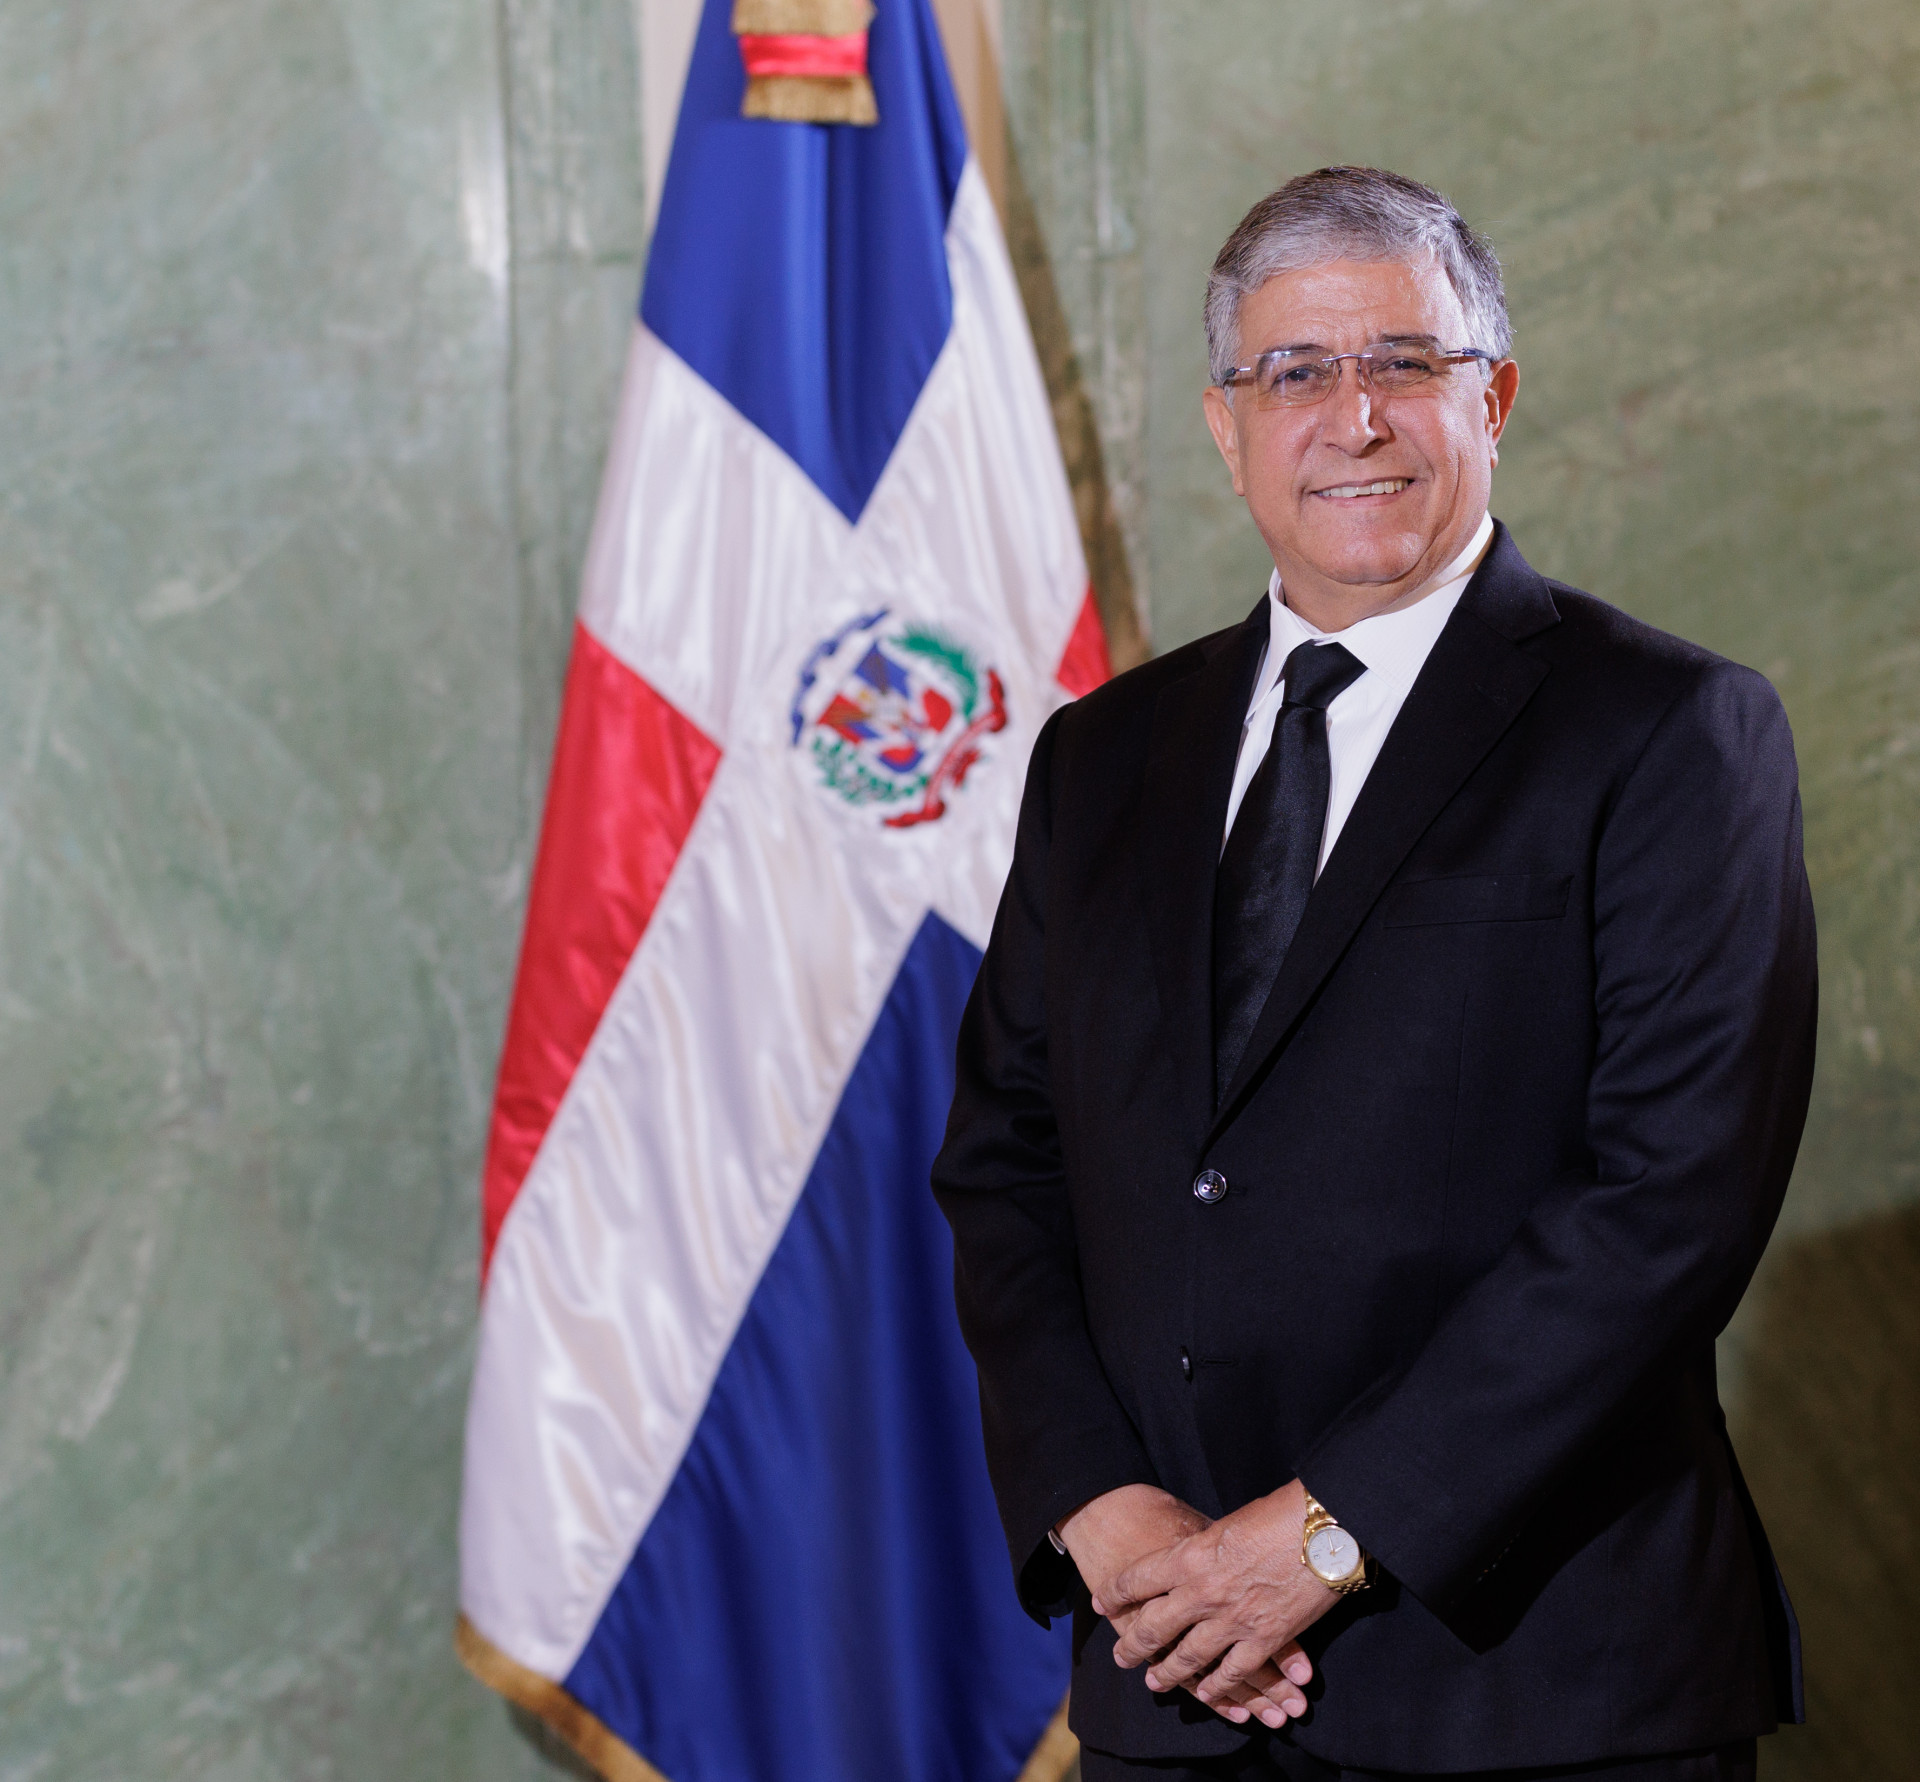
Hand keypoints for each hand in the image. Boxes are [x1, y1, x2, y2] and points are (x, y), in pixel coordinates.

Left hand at [1056, 1485, 1313, 1728]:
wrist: (1323, 1530)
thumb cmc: (1278, 1514)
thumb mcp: (1226, 1523)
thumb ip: (1205, 1547)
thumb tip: (1193, 1557)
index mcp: (1189, 1555)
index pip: (1137, 1578)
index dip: (1116, 1591)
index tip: (1103, 1600)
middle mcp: (1202, 1592)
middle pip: (1153, 1626)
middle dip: (1132, 1644)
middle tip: (1120, 1657)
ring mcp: (1231, 1620)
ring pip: (1187, 1658)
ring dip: (1167, 1673)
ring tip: (1153, 1683)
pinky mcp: (1263, 1640)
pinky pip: (1232, 1672)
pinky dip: (1218, 1688)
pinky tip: (1207, 1693)